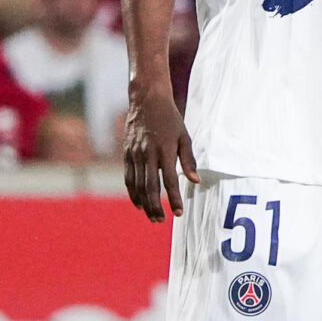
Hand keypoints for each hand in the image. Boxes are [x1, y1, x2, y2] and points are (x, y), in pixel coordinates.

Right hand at [121, 80, 198, 221]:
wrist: (147, 100)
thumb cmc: (170, 119)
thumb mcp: (184, 136)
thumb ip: (188, 160)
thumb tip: (195, 181)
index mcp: (164, 149)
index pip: (169, 180)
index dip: (174, 198)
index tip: (179, 212)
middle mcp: (147, 153)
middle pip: (150, 187)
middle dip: (156, 207)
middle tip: (162, 220)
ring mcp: (134, 154)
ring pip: (137, 185)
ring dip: (144, 203)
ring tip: (152, 217)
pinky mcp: (126, 153)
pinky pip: (128, 177)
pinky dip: (132, 192)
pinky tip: (139, 203)